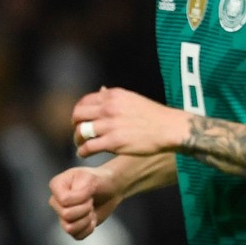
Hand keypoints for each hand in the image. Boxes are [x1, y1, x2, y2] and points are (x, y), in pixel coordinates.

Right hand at [48, 166, 120, 239]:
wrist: (111, 189)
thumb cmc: (100, 180)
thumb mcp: (91, 178)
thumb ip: (80, 191)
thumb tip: (70, 204)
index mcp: (56, 185)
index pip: (64, 200)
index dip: (81, 198)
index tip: (88, 191)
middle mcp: (56, 201)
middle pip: (66, 215)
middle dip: (85, 208)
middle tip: (91, 200)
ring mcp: (62, 215)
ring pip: (69, 228)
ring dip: (86, 219)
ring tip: (91, 209)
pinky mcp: (72, 226)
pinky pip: (77, 236)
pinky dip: (89, 228)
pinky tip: (92, 218)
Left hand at [72, 86, 187, 157]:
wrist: (170, 128)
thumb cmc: (154, 115)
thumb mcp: (132, 99)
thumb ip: (113, 97)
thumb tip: (100, 90)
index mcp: (114, 95)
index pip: (84, 101)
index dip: (79, 112)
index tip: (81, 120)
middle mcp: (109, 108)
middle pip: (78, 115)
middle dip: (76, 125)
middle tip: (80, 133)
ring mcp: (110, 125)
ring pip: (80, 132)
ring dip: (78, 140)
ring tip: (81, 145)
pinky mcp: (113, 142)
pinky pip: (88, 147)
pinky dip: (83, 152)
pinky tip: (85, 154)